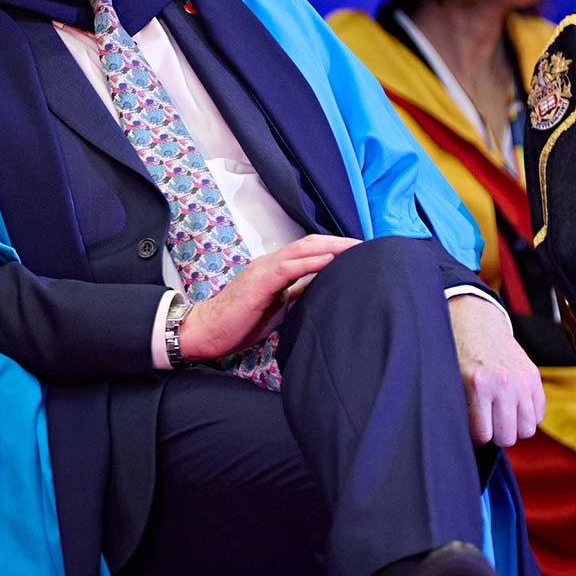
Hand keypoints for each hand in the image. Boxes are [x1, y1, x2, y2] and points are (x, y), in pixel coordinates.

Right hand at [175, 235, 360, 361]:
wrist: (207, 331)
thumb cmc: (239, 322)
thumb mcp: (277, 307)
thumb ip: (297, 294)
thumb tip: (323, 288)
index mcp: (275, 269)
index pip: (310, 251)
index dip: (335, 248)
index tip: (360, 252)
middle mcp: (271, 263)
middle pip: (311, 244)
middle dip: (340, 243)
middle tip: (367, 246)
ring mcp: (264, 270)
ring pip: (303, 250)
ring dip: (332, 247)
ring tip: (356, 248)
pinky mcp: (259, 282)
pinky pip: (289, 267)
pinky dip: (311, 261)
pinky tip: (330, 260)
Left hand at [449, 296, 543, 445]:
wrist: (477, 324)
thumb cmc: (458, 355)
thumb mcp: (451, 380)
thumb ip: (460, 409)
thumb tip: (470, 442)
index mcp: (477, 385)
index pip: (483, 436)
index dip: (477, 437)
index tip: (473, 428)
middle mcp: (503, 384)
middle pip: (507, 437)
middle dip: (495, 435)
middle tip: (487, 422)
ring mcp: (522, 381)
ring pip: (526, 430)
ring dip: (513, 428)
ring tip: (500, 416)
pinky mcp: (534, 377)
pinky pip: (539, 415)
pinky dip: (527, 416)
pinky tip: (512, 405)